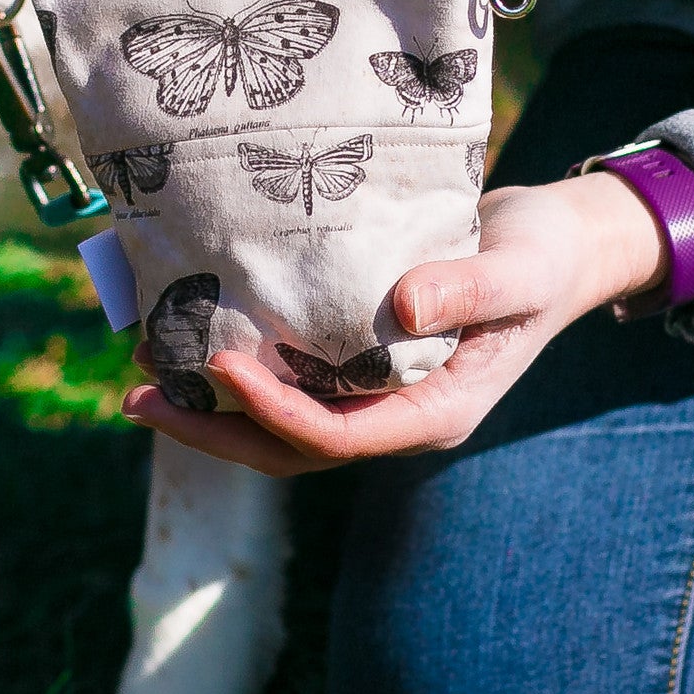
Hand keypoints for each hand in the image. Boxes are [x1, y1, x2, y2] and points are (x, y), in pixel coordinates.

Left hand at [121, 171, 669, 476]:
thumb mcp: (522, 269)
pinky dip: (237, 366)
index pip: (336, 437)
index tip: (218, 363)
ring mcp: (375, 392)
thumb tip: (400, 307)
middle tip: (135, 397)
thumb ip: (471, 288)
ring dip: (210, 408)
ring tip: (139, 370)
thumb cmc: (545, 257)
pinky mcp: (356, 357)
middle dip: (212, 433)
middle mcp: (396, 414)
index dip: (271, 410)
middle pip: (289, 448)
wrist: (559, 245)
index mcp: (435, 414)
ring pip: (279, 422)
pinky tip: (188, 333)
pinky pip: (289, 377)